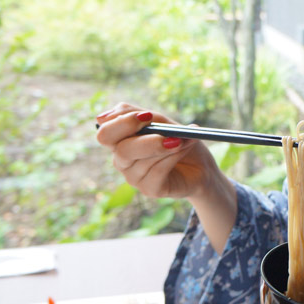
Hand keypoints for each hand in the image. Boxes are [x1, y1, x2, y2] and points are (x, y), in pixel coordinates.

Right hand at [95, 103, 216, 200]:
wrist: (201, 164)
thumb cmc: (177, 139)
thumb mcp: (159, 121)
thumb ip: (134, 114)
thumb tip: (101, 117)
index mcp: (119, 142)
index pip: (104, 134)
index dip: (123, 123)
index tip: (147, 116)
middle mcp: (122, 161)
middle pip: (121, 151)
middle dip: (146, 141)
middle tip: (170, 134)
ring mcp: (134, 178)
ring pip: (143, 161)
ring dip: (168, 146)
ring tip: (185, 139)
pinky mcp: (150, 190)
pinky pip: (157, 171)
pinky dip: (174, 156)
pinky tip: (185, 148)